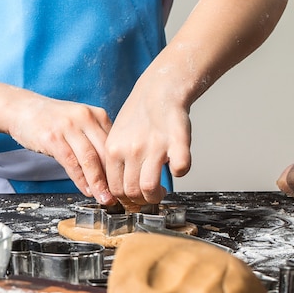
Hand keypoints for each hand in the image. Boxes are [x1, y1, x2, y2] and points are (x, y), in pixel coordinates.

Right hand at [8, 95, 115, 203]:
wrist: (22, 109)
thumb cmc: (52, 119)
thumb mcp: (79, 123)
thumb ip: (95, 139)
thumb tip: (112, 168)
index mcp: (96, 114)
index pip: (116, 144)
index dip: (122, 167)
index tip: (126, 184)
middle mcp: (85, 117)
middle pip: (106, 152)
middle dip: (114, 178)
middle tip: (121, 197)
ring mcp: (68, 127)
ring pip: (90, 159)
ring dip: (99, 183)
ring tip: (105, 199)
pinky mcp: (52, 138)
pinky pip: (71, 163)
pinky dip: (81, 180)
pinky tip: (87, 190)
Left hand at [104, 79, 191, 205]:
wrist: (158, 91)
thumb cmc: (137, 117)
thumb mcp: (115, 137)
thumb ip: (114, 161)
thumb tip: (114, 189)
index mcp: (113, 150)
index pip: (114, 187)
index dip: (125, 198)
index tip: (133, 198)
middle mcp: (131, 149)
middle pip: (132, 191)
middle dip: (141, 200)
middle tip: (149, 196)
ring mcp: (154, 146)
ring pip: (150, 187)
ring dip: (157, 195)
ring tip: (161, 191)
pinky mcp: (177, 141)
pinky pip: (180, 168)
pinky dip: (180, 172)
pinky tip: (176, 169)